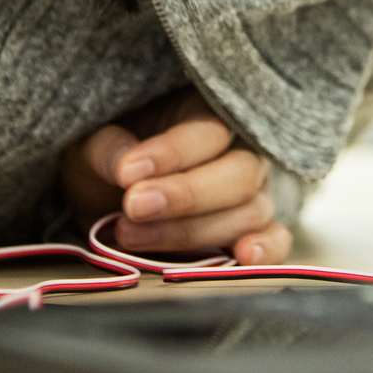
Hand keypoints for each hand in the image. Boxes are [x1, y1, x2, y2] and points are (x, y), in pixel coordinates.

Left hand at [58, 89, 292, 264]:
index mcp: (207, 115)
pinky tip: (241, 257)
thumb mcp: (94, 147)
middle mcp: (242, 153)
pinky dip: (267, 252)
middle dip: (186, 195)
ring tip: (131, 236)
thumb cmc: (110, 162)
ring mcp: (253, 196)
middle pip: (239, 174)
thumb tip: (127, 167)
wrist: (112, 201)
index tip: (128, 173)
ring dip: (194, 231)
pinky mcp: (256, 235)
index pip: (208, 132)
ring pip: (250, 212)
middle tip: (134, 206)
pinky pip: (278, 242)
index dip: (173, 153)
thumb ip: (109, 151)